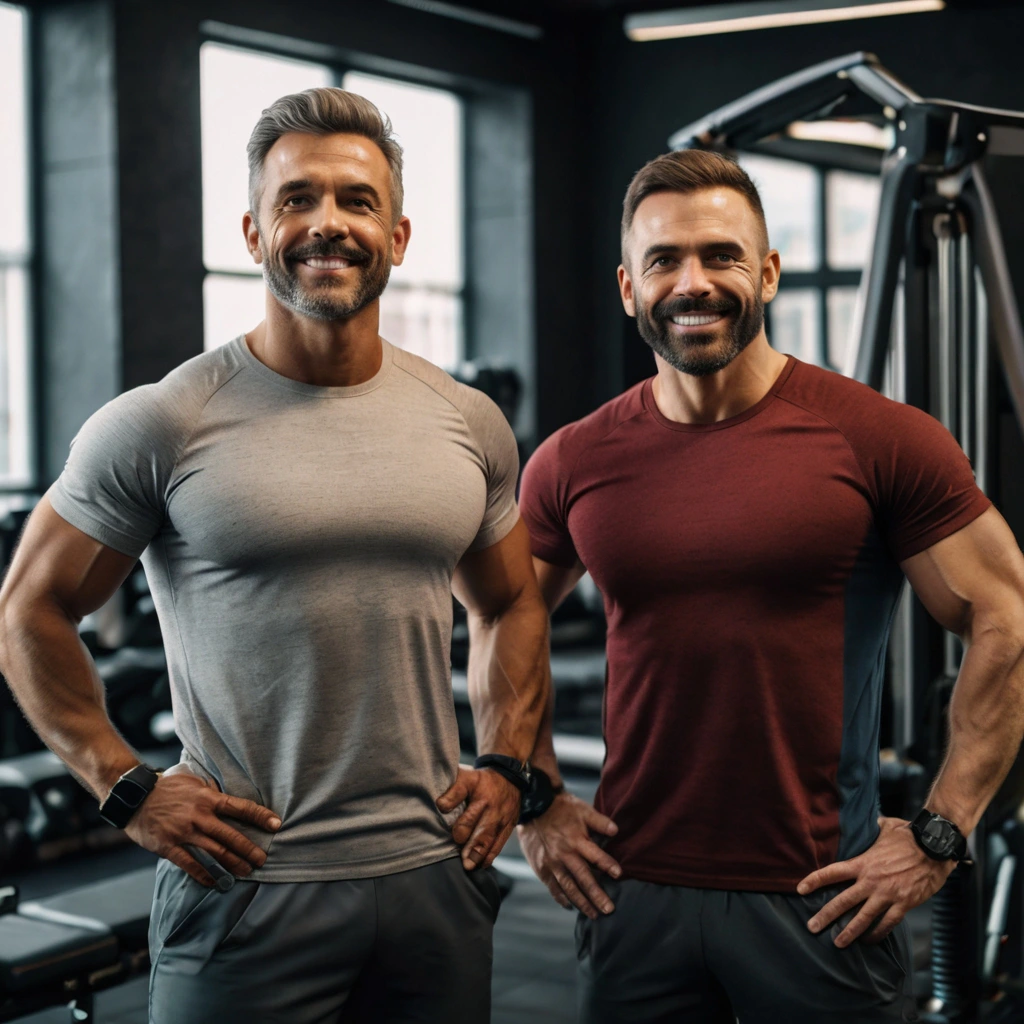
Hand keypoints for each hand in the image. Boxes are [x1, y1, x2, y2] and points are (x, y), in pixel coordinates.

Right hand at [125, 772, 280, 887]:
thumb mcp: (193, 781)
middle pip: (230, 836)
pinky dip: (205, 875)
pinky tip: (216, 882)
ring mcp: (184, 833)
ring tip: (246, 872)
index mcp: (207, 798)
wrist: (134, 797)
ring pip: (214, 853)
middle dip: (249, 849)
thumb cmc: (167, 787)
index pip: (240, 807)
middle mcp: (198, 816)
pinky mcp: (169, 847)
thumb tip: (229, 799)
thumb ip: (211, 792)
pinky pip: (190, 865)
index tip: (276, 824)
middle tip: (262, 860)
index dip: (260, 816)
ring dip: (233, 864)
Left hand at [436, 766, 521, 869]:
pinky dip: (490, 855)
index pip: (459, 790)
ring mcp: (500, 814)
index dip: (449, 800)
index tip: (441, 807)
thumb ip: (451, 790)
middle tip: (459, 854)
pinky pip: (499, 843)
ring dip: (478, 852)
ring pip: (488, 836)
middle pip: (475, 820)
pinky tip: (480, 864)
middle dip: (466, 838)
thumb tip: (437, 805)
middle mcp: (487, 801)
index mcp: (473, 784)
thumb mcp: (466, 776)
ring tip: (469, 865)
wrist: (511, 779)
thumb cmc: (481, 782)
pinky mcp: (508, 825)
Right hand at [517, 791, 619, 919]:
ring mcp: (552, 864)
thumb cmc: (561, 809)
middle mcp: (565, 855)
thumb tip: (616, 830)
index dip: (607, 864)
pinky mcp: (542, 869)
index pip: (595, 855)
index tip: (619, 875)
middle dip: (597, 895)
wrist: (531, 809)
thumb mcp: (582, 809)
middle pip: (583, 878)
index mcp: (576, 840)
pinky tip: (570, 906)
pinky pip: (553, 888)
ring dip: (582, 903)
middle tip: (609, 910)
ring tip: (594, 915)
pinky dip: (562, 899)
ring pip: (569, 888)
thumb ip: (599, 821)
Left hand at [797, 816, 955, 945]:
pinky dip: (877, 933)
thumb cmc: (909, 835)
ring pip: (863, 917)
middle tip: (812, 927)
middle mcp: (871, 881)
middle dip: (826, 915)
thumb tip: (864, 820)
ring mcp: (887, 894)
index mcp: (863, 862)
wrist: (935, 848)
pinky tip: (868, 940)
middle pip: (843, 901)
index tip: (800, 889)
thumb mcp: (885, 827)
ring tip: (838, 943)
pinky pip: (887, 923)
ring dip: (849, 931)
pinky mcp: (904, 904)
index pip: (832, 872)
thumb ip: (870, 827)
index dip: (814, 880)